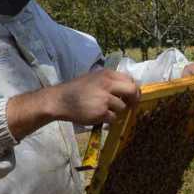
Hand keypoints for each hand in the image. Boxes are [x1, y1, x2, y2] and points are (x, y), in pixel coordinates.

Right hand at [7, 67, 140, 140]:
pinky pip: (113, 118)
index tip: (130, 96)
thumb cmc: (76, 90)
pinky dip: (107, 119)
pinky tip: (98, 116)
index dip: (133, 89)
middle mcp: (108, 84)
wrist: (60, 100)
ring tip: (103, 111)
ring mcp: (105, 98)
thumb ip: (110, 82)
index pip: (130, 80)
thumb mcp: (94, 78)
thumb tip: (127, 89)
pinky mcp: (101, 111)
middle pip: (132, 91)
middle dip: (133, 100)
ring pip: (122, 107)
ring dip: (116, 112)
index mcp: (107, 74)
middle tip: (129, 106)